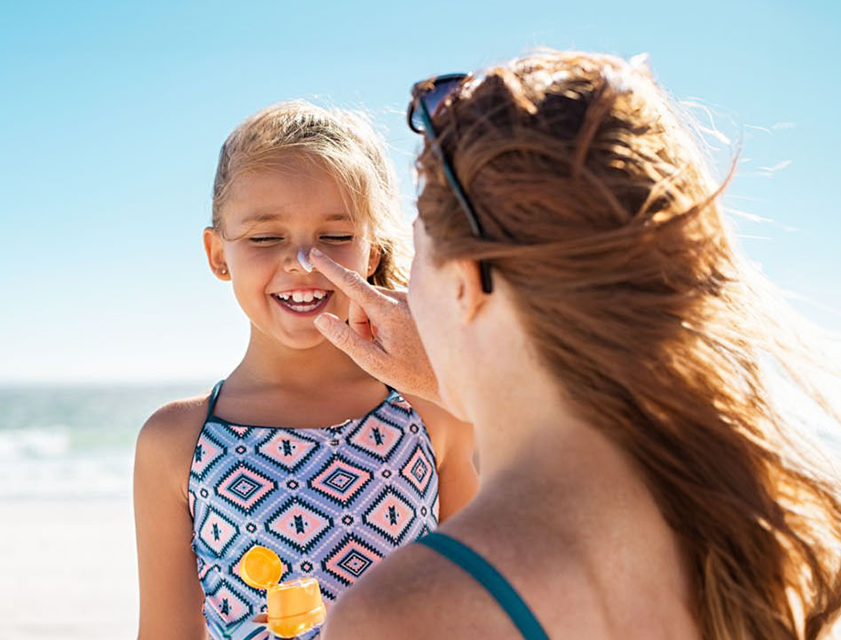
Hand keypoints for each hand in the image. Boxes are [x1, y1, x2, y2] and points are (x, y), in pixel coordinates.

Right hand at [308, 248, 440, 403]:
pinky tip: (402, 340)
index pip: (352, 284)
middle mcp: (401, 298)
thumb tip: (321, 318)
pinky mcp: (415, 303)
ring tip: (392, 346)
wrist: (452, 373)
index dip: (330, 268)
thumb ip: (345, 339)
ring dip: (374, 324)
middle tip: (375, 348)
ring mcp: (410, 299)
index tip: (314, 253)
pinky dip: (386, 321)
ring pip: (374, 304)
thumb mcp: (373, 362)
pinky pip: (388, 306)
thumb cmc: (412, 373)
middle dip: (360, 323)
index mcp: (388, 310)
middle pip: (361, 302)